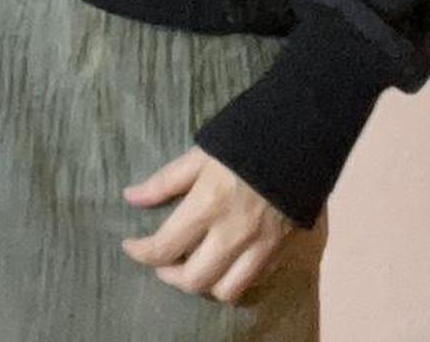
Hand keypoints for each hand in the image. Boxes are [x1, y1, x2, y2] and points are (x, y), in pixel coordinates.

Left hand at [120, 145, 300, 302]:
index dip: (140, 252)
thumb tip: (131, 197)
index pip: (164, 246)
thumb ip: (165, 181)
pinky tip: (221, 261)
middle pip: (193, 280)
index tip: (130, 246)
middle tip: (161, 260)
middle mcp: (232, 234)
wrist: (299, 139)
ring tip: (190, 265)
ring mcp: (258, 246)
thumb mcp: (200, 154)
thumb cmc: (243, 141)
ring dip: (201, 284)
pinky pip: (250, 282)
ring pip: (224, 290)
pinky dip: (230, 280)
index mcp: (208, 204)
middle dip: (168, 275)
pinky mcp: (278, 250)